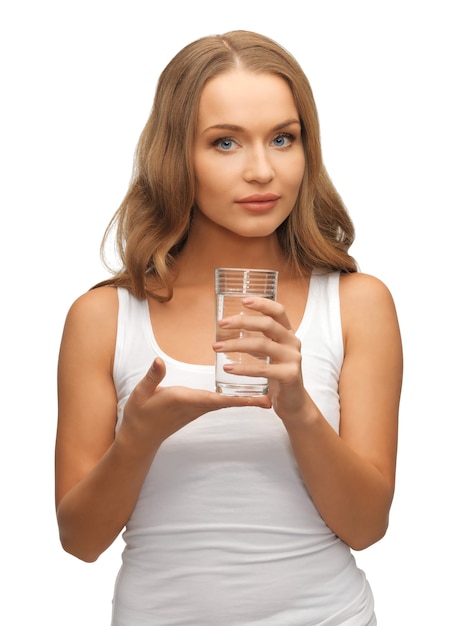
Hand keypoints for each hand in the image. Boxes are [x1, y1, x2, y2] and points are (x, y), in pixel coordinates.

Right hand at [121, 357, 271, 446]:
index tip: (254, 399)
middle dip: (247, 401)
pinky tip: (245, 394)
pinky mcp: (196, 409)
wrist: (139, 438)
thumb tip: (159, 361)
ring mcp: (197, 409)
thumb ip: (152, 377)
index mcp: (185, 400)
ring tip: (266, 396)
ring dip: (244, 400)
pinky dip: (233, 399)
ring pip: (225, 403)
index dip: (235, 398)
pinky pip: (219, 403)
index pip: (214, 399)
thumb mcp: (140, 393)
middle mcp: (195, 406)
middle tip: (271, 399)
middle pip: (227, 402)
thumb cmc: (139, 414)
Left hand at [213, 297, 311, 423]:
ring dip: (236, 344)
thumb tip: (231, 328)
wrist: (294, 403)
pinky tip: (228, 368)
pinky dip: (243, 368)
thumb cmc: (278, 375)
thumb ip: (258, 340)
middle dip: (242, 321)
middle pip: (268, 324)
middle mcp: (293, 343)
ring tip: (217, 347)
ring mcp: (293, 359)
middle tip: (222, 323)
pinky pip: (263, 369)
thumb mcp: (270, 354)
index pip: (278, 311)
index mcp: (288, 334)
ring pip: (262, 345)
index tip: (243, 300)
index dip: (262, 303)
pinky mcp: (289, 375)